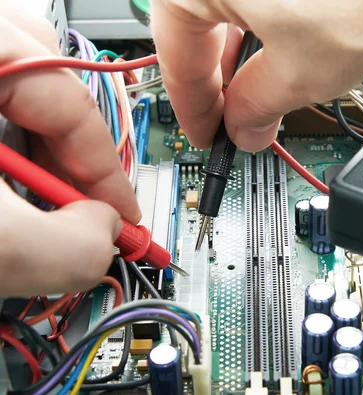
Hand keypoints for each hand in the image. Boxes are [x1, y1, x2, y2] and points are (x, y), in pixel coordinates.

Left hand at [0, 4, 140, 296]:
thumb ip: (68, 248)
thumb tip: (104, 235)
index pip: (73, 106)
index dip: (108, 176)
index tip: (127, 224)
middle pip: (49, 77)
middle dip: (69, 152)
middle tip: (78, 207)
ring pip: (15, 79)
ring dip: (34, 143)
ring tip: (27, 197)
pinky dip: (3, 137)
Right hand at [151, 0, 362, 151]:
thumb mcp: (305, 72)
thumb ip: (258, 105)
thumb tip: (243, 127)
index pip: (176, 46)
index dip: (189, 102)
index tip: (204, 133)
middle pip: (202, 23)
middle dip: (218, 80)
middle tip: (232, 120)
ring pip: (236, 8)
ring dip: (246, 57)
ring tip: (262, 97)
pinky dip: (270, 30)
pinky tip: (284, 57)